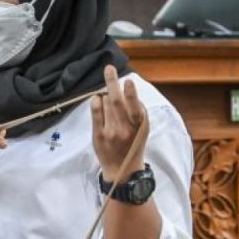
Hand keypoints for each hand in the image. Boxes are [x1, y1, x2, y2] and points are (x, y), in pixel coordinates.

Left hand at [91, 65, 148, 180]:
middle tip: (109, 68)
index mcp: (139, 126)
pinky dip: (96, 103)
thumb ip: (137, 110)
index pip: (136, 108)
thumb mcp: (142, 128)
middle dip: (112, 82)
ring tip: (109, 102)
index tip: (128, 81)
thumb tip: (127, 88)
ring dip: (106, 96)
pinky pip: (96, 113)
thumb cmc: (134, 143)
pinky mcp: (99, 136)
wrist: (122, 169)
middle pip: (117, 101)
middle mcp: (126, 129)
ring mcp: (111, 133)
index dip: (131, 94)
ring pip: (106, 103)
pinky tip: (97, 99)